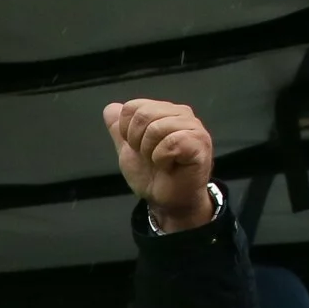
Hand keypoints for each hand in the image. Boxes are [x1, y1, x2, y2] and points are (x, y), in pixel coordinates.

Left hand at [105, 98, 216, 231]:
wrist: (167, 201)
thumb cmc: (152, 175)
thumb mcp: (128, 151)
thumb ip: (119, 130)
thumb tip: (110, 108)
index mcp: (164, 111)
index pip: (132, 106)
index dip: (126, 130)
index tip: (136, 147)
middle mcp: (180, 114)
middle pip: (143, 114)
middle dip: (136, 141)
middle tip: (148, 156)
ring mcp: (193, 126)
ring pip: (156, 128)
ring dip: (150, 152)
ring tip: (160, 161)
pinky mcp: (199, 142)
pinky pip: (171, 142)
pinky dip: (162, 158)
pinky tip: (170, 165)